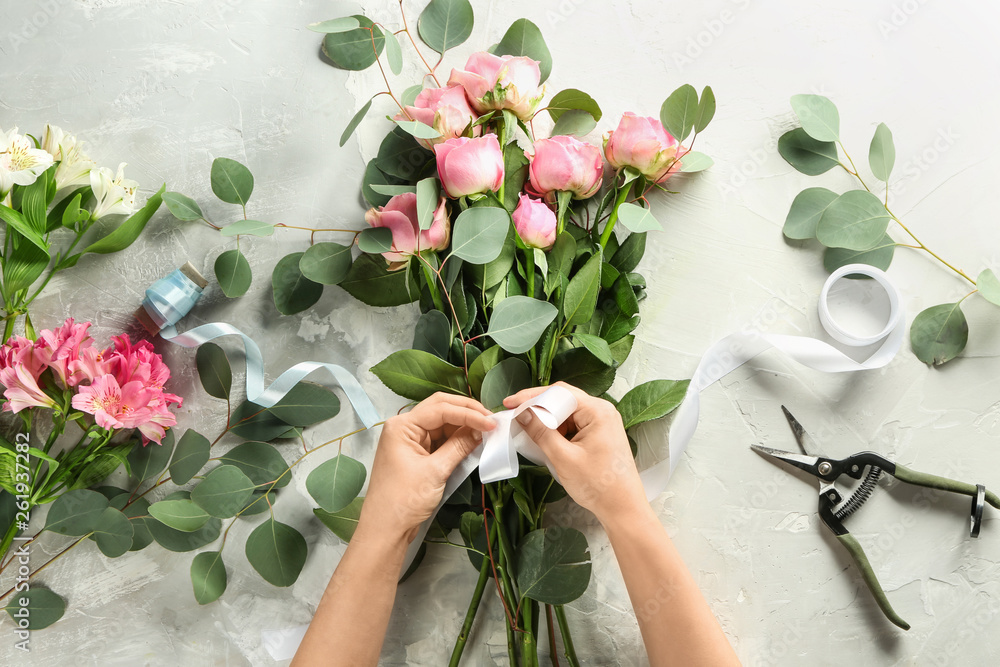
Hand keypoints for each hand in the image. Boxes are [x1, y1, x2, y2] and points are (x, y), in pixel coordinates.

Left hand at [360, 393, 495, 542]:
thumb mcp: (436, 471)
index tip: (491, 423)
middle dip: (466, 413)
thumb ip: (459, 447)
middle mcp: (405, 428)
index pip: (440, 409)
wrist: (386, 529)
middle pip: (440, 409)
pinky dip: (457, 439)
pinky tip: (473, 440)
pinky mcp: (417, 454)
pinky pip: (441, 440)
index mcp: (402, 426)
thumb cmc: (403, 501)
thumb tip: (481, 431)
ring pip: (442, 424)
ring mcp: (411, 441)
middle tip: (491, 420)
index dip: (468, 413)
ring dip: (464, 426)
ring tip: (486, 430)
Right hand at [503, 382, 647, 525]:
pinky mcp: (599, 435)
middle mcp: (602, 412)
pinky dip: (557, 431)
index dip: (532, 396)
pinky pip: (573, 425)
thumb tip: (522, 414)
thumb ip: (541, 433)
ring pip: (567, 414)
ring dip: (547, 421)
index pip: (559, 393)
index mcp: (597, 411)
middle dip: (538, 408)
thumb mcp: (564, 458)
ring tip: (529, 433)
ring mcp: (602, 423)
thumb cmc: (598, 485)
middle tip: (515, 415)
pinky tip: (545, 442)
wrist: (622, 508)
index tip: (510, 403)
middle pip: (563, 400)